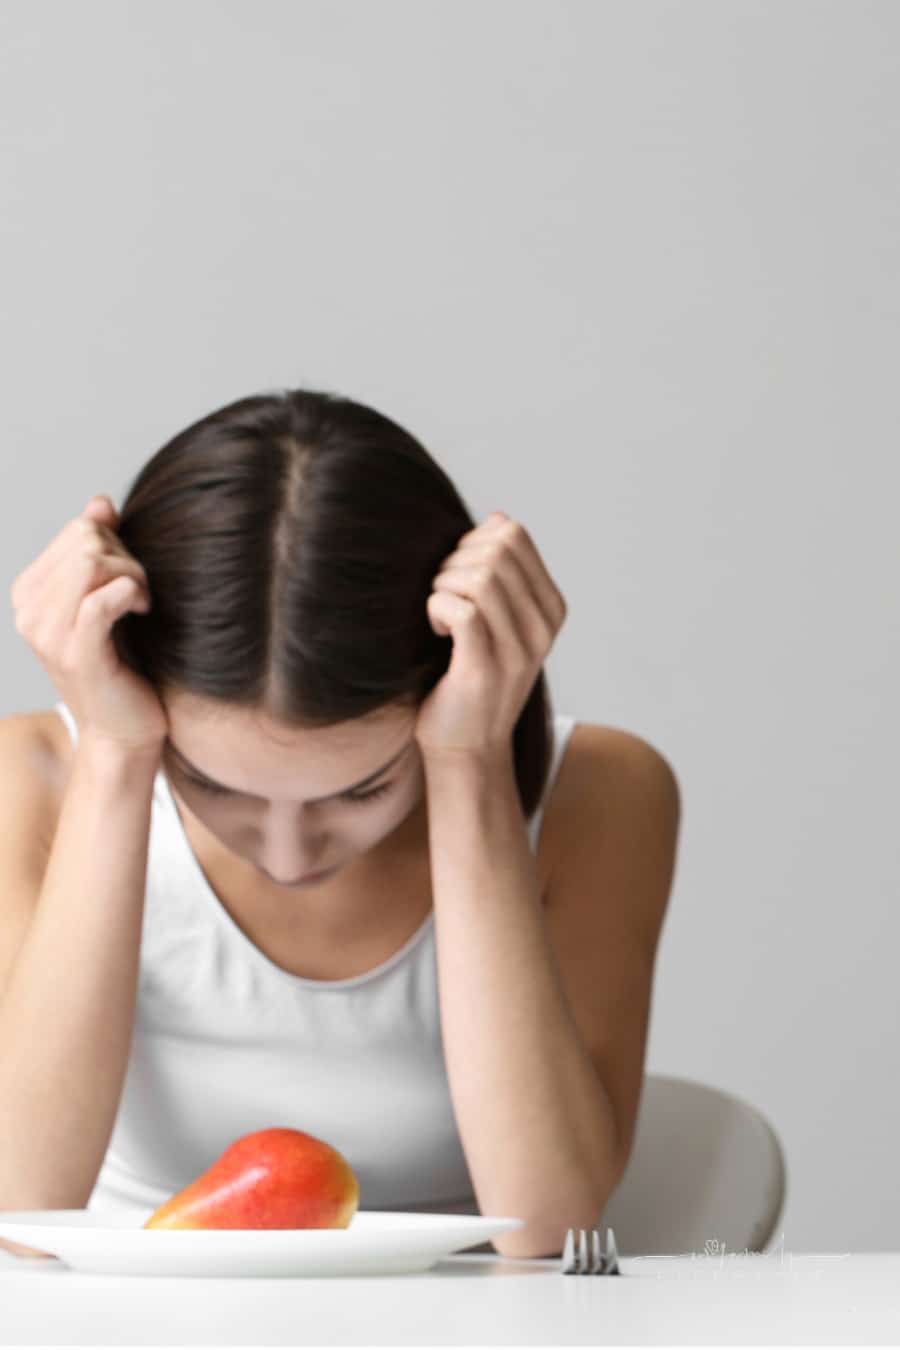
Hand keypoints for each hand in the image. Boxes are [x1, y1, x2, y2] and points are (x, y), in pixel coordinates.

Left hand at [415, 511, 567, 759]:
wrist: (467, 748)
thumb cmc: (470, 675)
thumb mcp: (495, 618)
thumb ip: (499, 571)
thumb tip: (498, 519)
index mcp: (550, 608)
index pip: (513, 535)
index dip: (472, 541)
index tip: (457, 575)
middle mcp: (543, 628)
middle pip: (494, 551)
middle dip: (454, 562)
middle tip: (442, 595)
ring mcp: (519, 651)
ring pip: (478, 578)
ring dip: (443, 586)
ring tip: (439, 613)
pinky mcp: (485, 671)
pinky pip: (460, 611)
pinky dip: (437, 609)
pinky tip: (436, 630)